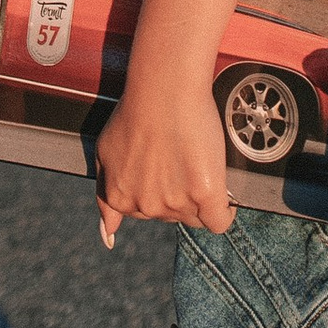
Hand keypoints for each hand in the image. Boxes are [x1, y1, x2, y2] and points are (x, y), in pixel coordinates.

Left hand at [92, 68, 232, 247]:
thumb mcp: (105, 153)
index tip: (166, 169)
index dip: (160, 189)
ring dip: (201, 198)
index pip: (147, 214)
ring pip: (197, 217)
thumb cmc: (135, 112)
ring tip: (198, 163)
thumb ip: (103, 196)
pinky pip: (219, 221)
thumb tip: (109, 237)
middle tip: (182, 159)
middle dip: (179, 193)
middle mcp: (146, 206)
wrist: (165, 90)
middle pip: (173, 217)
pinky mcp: (206, 194)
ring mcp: (176, 203)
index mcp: (120, 197)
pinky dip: (223, 211)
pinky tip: (220, 192)